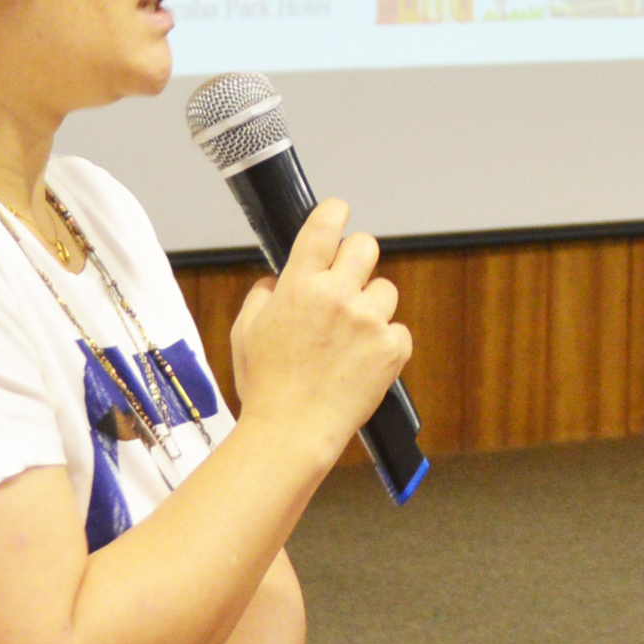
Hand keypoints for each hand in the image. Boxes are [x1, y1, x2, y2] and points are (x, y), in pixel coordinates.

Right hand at [228, 200, 411, 457]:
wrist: (291, 432)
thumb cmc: (265, 386)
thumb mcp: (245, 332)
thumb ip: (263, 296)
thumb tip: (278, 280)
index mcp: (299, 285)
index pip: (325, 226)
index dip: (334, 212)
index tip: (338, 211)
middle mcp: (338, 296)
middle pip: (366, 246)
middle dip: (356, 259)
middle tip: (345, 282)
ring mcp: (369, 321)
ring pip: (385, 289)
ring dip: (371, 306)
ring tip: (349, 338)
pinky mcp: (392, 348)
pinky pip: (398, 330)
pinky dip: (385, 343)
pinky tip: (362, 362)